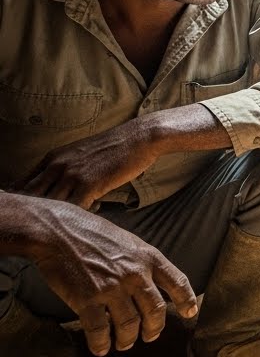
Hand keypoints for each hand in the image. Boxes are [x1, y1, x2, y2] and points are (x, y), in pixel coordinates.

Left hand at [15, 121, 160, 209]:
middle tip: (53, 218)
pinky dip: (81, 214)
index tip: (37, 209)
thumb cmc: (113, 147)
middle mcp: (56, 166)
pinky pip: (73, 209)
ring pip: (51, 205)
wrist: (137, 138)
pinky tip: (97, 206)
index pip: (24, 184)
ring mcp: (71, 175)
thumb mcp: (80, 153)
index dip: (26, 200)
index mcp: (52, 158)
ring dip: (62, 215)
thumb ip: (64, 168)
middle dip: (38, 210)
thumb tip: (56, 189)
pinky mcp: (88, 184)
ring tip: (78, 214)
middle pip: (31, 197)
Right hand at [22, 196, 197, 355]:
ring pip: (130, 324)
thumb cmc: (91, 233)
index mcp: (149, 257)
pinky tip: (100, 348)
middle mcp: (136, 274)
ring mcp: (113, 288)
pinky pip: (100, 330)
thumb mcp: (128, 241)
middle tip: (150, 336)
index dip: (187, 300)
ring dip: (128, 339)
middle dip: (155, 328)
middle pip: (156, 310)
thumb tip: (150, 283)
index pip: (178, 282)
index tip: (190, 313)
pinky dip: (101, 343)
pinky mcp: (88, 300)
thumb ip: (142, 262)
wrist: (57, 231)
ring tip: (124, 344)